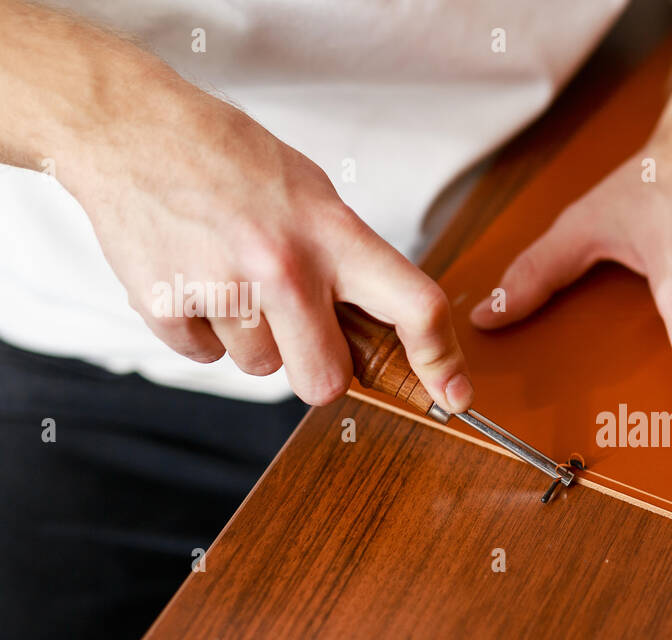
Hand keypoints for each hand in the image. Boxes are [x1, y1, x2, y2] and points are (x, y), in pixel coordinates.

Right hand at [62, 63, 472, 409]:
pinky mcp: (166, 305)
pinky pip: (204, 356)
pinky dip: (201, 329)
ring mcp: (222, 288)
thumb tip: (384, 335)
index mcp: (333, 234)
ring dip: (252, 338)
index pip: (415, 306)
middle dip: (318, 369)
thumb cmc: (229, 160)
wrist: (128, 127)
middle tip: (300, 329)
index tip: (454, 392)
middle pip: (325, 380)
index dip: (440, 359)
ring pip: (260, 368)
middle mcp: (283, 266)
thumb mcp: (312, 194)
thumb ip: (348, 262)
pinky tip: (193, 277)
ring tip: (230, 275)